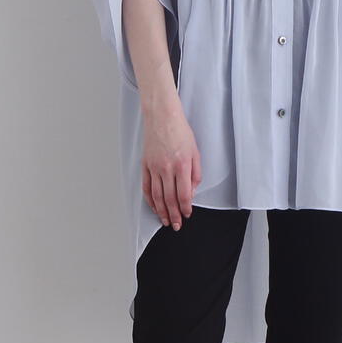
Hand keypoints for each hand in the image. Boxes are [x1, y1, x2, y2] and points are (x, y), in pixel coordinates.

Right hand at [142, 98, 201, 228]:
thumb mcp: (195, 152)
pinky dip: (150, 200)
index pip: (184, 194)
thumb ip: (195, 173)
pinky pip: (146, 187)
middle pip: (169, 198)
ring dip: (161, 211)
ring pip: (157, 196)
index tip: (187, 214)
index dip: (186, 208)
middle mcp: (167, 168)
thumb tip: (191, 191)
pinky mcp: (145, 165)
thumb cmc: (180, 131)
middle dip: (173, 215)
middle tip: (176, 225)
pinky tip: (154, 207)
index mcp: (182, 165)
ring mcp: (154, 167)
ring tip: (165, 221)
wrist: (162, 117)